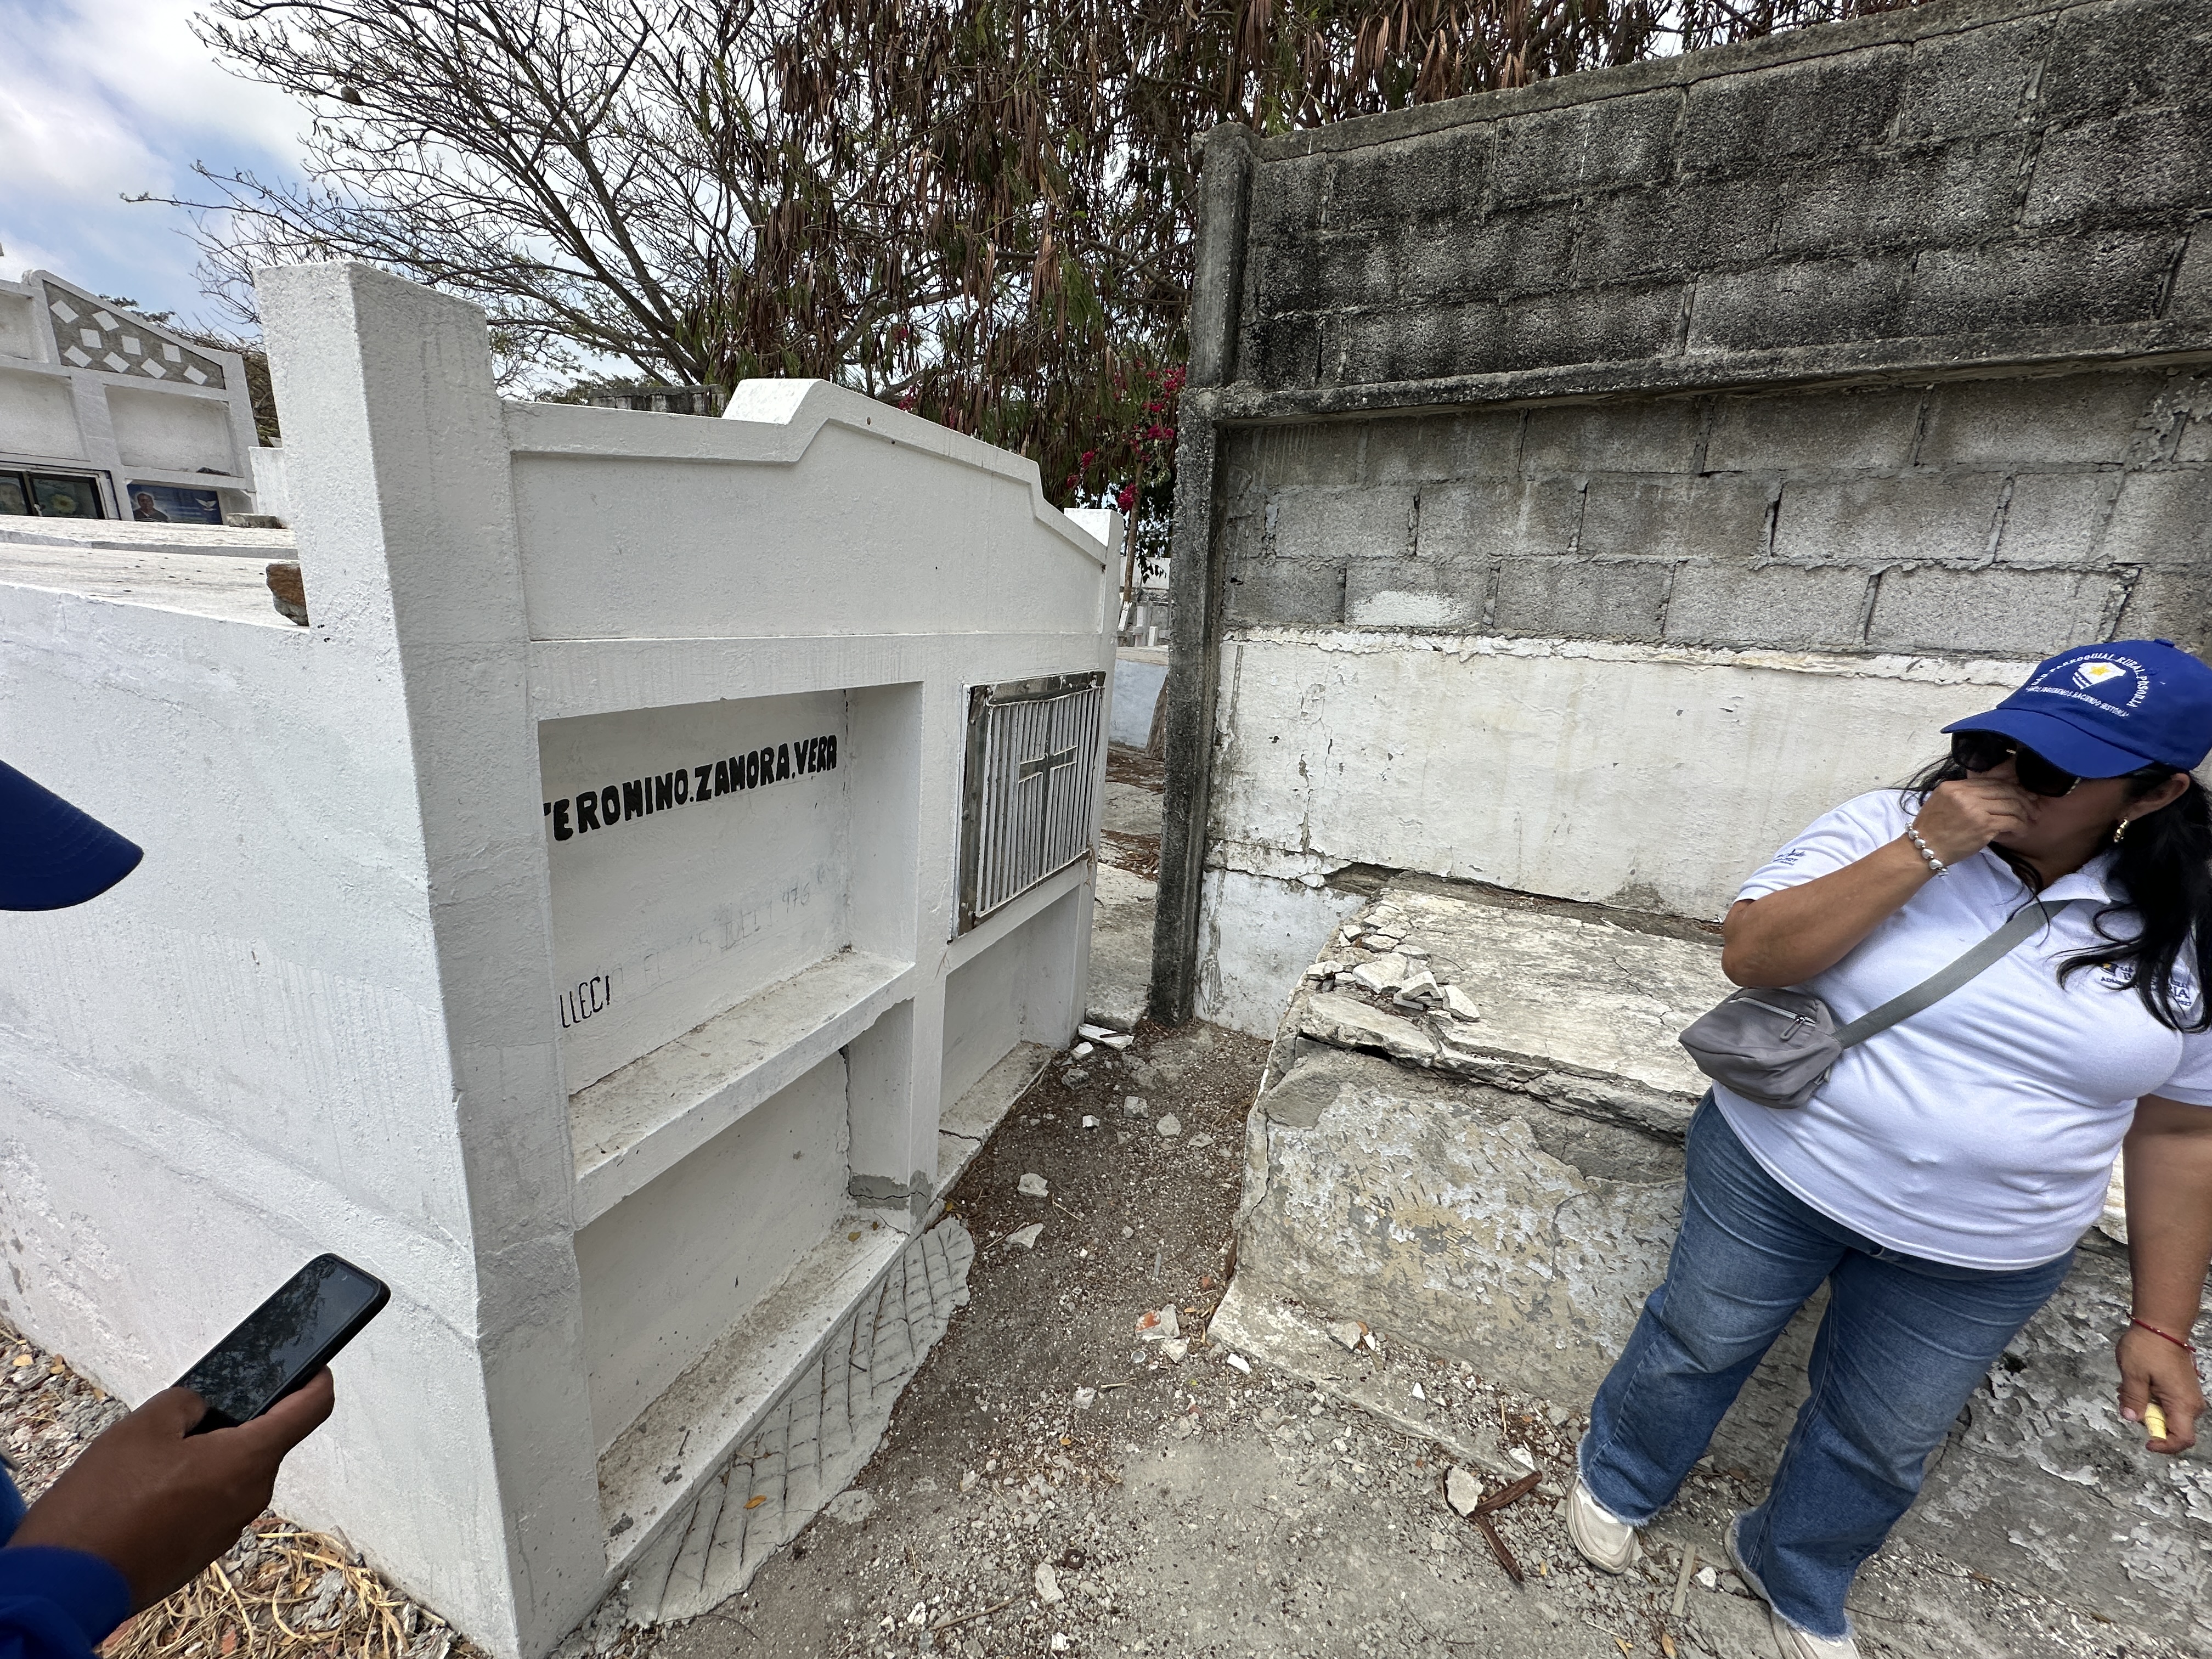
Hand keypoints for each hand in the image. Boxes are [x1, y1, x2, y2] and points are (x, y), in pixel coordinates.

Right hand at [9, 1372, 334, 1610]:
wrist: (68, 1581)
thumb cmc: (104, 1502)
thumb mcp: (146, 1425)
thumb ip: (192, 1402)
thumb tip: (208, 1405)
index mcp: (249, 1460)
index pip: (313, 1408)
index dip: (316, 1378)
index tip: (310, 1364)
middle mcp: (251, 1496)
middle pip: (263, 1441)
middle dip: (234, 1421)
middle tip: (186, 1415)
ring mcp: (228, 1528)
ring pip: (233, 1472)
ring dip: (207, 1456)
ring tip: (154, 1456)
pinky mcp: (202, 1550)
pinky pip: (211, 1503)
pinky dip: (191, 1487)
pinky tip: (148, 1488)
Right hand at [1908, 777, 2032, 864]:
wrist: (1923, 850)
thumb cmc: (1932, 831)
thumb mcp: (1941, 803)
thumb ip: (1962, 796)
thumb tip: (1990, 796)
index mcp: (1953, 786)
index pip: (1990, 781)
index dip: (2010, 787)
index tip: (2022, 794)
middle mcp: (1965, 794)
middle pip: (2004, 790)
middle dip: (2023, 798)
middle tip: (2033, 807)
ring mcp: (1974, 809)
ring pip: (2011, 805)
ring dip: (2024, 814)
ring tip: (2029, 821)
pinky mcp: (1983, 825)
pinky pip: (2011, 821)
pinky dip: (2020, 826)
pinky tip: (2021, 832)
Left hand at [2116, 1326, 2203, 1454]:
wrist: (2161, 1325)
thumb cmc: (2148, 1347)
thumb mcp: (2133, 1375)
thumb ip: (2133, 1400)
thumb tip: (2130, 1418)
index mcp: (2182, 1404)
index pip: (2182, 1439)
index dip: (2165, 1446)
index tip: (2146, 1442)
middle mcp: (2191, 1403)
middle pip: (2172, 1429)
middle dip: (2148, 1422)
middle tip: (2128, 1402)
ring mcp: (2188, 1396)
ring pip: (2168, 1416)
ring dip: (2147, 1409)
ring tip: (2130, 1389)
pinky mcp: (2182, 1389)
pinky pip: (2168, 1404)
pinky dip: (2151, 1400)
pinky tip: (2138, 1385)